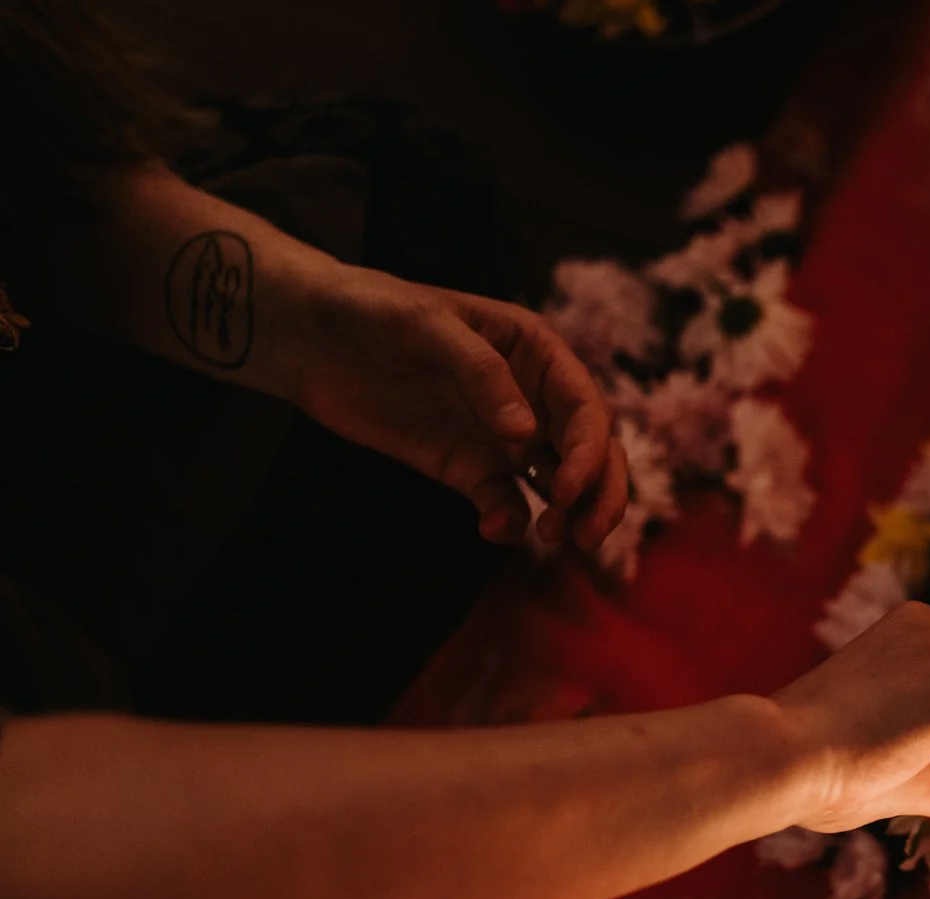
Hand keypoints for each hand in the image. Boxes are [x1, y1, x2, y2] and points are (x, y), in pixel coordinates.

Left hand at [287, 265, 627, 549]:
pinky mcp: (468, 466)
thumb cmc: (373, 311)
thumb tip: (525, 433)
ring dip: (569, 514)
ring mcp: (503, 436)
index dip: (589, 451)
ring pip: (561, 483)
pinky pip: (505, 500)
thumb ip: (480, 372)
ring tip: (553, 539)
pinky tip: (494, 528)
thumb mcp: (426, 325)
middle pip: (590, 452)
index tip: (567, 488)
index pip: (586, 407)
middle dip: (599, 495)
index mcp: (537, 353)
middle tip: (584, 537)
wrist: (312, 337)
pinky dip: (510, 520)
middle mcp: (533, 397)